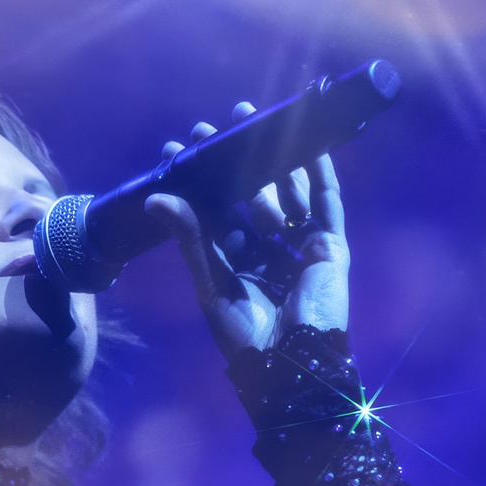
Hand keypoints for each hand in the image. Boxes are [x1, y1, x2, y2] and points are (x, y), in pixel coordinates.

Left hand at [145, 102, 349, 361]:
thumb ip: (191, 238)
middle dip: (239, 159)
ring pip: (288, 192)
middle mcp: (267, 251)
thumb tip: (154, 199)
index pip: (216, 212)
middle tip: (222, 122)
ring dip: (275, 157)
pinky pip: (328, 203)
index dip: (202, 181)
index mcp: (235, 264)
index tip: (182, 148)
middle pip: (252, 195)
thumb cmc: (247, 335)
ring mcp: (301, 247)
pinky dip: (321, 173)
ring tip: (256, 121)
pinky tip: (311, 143)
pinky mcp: (331, 247)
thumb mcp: (212, 282)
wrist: (290, 364)